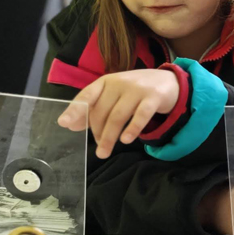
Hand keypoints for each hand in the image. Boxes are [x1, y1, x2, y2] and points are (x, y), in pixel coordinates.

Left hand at [58, 69, 180, 158]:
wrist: (170, 82)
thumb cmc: (136, 91)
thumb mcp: (114, 95)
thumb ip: (95, 109)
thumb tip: (70, 125)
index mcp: (106, 82)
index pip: (87, 95)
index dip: (75, 110)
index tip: (64, 124)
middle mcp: (120, 83)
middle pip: (103, 111)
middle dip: (97, 133)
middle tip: (99, 149)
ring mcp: (138, 89)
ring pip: (118, 116)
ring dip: (110, 136)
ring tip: (104, 152)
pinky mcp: (154, 97)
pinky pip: (141, 115)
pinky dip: (132, 129)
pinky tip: (126, 140)